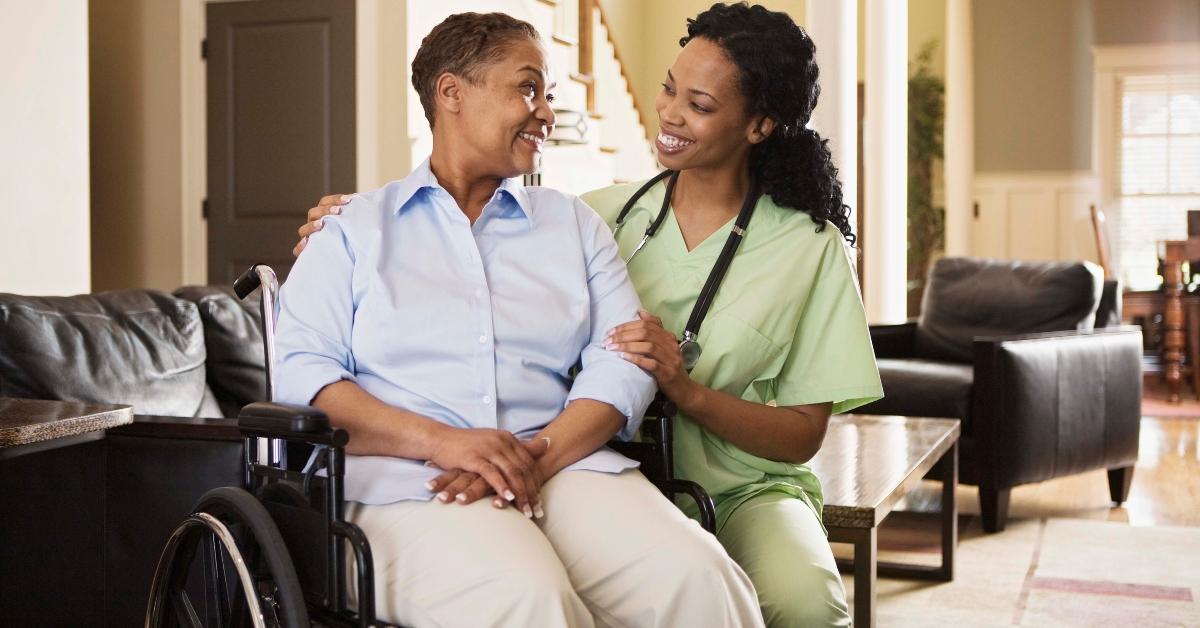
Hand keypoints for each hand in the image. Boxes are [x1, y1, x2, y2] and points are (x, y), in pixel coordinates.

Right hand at [293, 193, 354, 255]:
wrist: (348, 260)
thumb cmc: (351, 239)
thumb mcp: (353, 226)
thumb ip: (354, 215)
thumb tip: (361, 201)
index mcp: (323, 215)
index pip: (325, 202)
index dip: (335, 199)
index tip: (349, 199)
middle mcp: (314, 224)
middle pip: (313, 213)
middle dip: (325, 210)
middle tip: (338, 211)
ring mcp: (309, 238)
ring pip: (304, 229)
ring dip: (312, 225)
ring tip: (321, 224)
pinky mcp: (307, 252)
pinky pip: (298, 249)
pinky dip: (301, 246)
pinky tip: (307, 242)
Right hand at [428, 430, 549, 517]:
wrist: (440, 439)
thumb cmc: (467, 445)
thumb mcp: (494, 444)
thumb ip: (517, 448)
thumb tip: (546, 444)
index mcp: (508, 439)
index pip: (529, 463)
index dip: (536, 483)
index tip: (539, 503)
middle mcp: (502, 442)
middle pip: (523, 469)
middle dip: (531, 493)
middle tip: (536, 512)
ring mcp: (489, 448)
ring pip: (511, 472)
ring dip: (520, 493)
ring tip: (525, 511)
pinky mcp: (474, 457)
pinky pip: (492, 473)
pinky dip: (501, 486)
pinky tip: (508, 499)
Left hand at [606, 310, 699, 407]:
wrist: (685, 390)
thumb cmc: (669, 367)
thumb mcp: (664, 347)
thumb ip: (654, 330)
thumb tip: (641, 312)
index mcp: (668, 337)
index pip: (646, 325)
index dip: (626, 326)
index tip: (610, 332)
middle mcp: (671, 345)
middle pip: (645, 333)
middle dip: (623, 335)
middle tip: (607, 340)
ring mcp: (671, 359)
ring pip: (648, 346)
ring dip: (627, 346)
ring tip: (612, 348)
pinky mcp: (668, 374)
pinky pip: (651, 364)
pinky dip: (636, 359)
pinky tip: (624, 358)